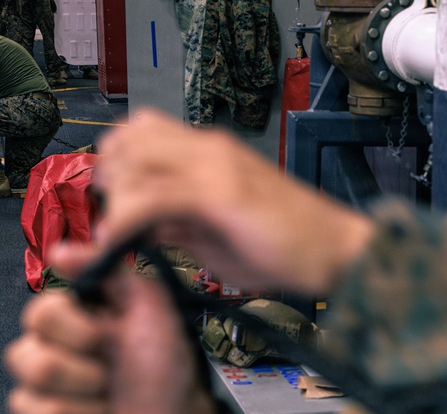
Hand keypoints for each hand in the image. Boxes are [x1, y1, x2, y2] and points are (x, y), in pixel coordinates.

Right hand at [5, 244, 217, 413]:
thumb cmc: (163, 363)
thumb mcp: (150, 306)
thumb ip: (110, 271)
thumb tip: (59, 250)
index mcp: (60, 325)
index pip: (38, 315)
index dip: (77, 331)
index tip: (108, 338)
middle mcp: (39, 360)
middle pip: (30, 364)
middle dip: (87, 376)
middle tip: (112, 381)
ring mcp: (34, 407)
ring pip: (36, 409)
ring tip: (109, 411)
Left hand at [95, 109, 375, 294]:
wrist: (336, 253)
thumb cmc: (284, 247)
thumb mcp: (216, 233)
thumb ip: (177, 223)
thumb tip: (138, 225)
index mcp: (212, 151)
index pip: (144, 128)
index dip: (118, 158)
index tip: (112, 197)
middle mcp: (211, 148)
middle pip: (132, 134)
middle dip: (110, 175)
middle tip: (111, 216)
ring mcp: (217, 166)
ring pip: (136, 160)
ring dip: (116, 200)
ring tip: (117, 236)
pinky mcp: (222, 193)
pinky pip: (153, 197)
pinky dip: (126, 220)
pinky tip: (122, 243)